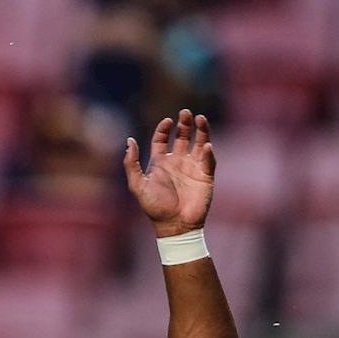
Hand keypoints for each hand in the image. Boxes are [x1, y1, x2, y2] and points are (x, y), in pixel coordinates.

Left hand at [124, 110, 215, 237]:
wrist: (174, 225)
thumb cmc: (154, 207)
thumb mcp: (137, 185)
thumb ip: (131, 163)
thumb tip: (129, 140)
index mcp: (160, 162)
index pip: (162, 139)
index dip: (164, 128)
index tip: (168, 120)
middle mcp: (177, 162)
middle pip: (182, 136)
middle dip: (184, 124)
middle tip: (186, 112)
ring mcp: (192, 168)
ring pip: (199, 143)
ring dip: (201, 131)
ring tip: (200, 118)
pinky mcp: (206, 176)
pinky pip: (209, 160)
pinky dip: (208, 152)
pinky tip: (206, 145)